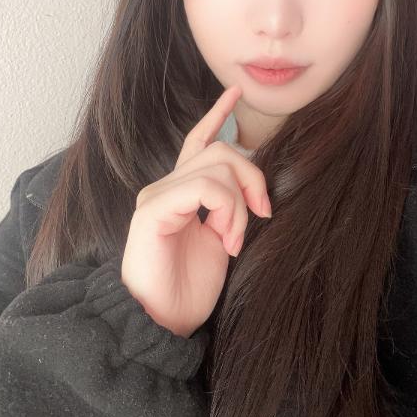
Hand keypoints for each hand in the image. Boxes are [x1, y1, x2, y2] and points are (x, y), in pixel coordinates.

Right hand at [121, 84, 271, 336]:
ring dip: (240, 203)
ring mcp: (157, 196)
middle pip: (221, 150)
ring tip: (235, 238)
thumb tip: (255, 188)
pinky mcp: (153, 210)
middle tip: (263, 214)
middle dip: (253, 176)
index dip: (218, 115)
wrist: (164, 324)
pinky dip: (228, 210)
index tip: (236, 93)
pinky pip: (205, 187)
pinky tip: (226, 239)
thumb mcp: (222, 238)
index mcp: (183, 192)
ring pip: (217, 166)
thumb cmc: (192, 288)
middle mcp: (166, 187)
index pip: (199, 141)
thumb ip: (231, 207)